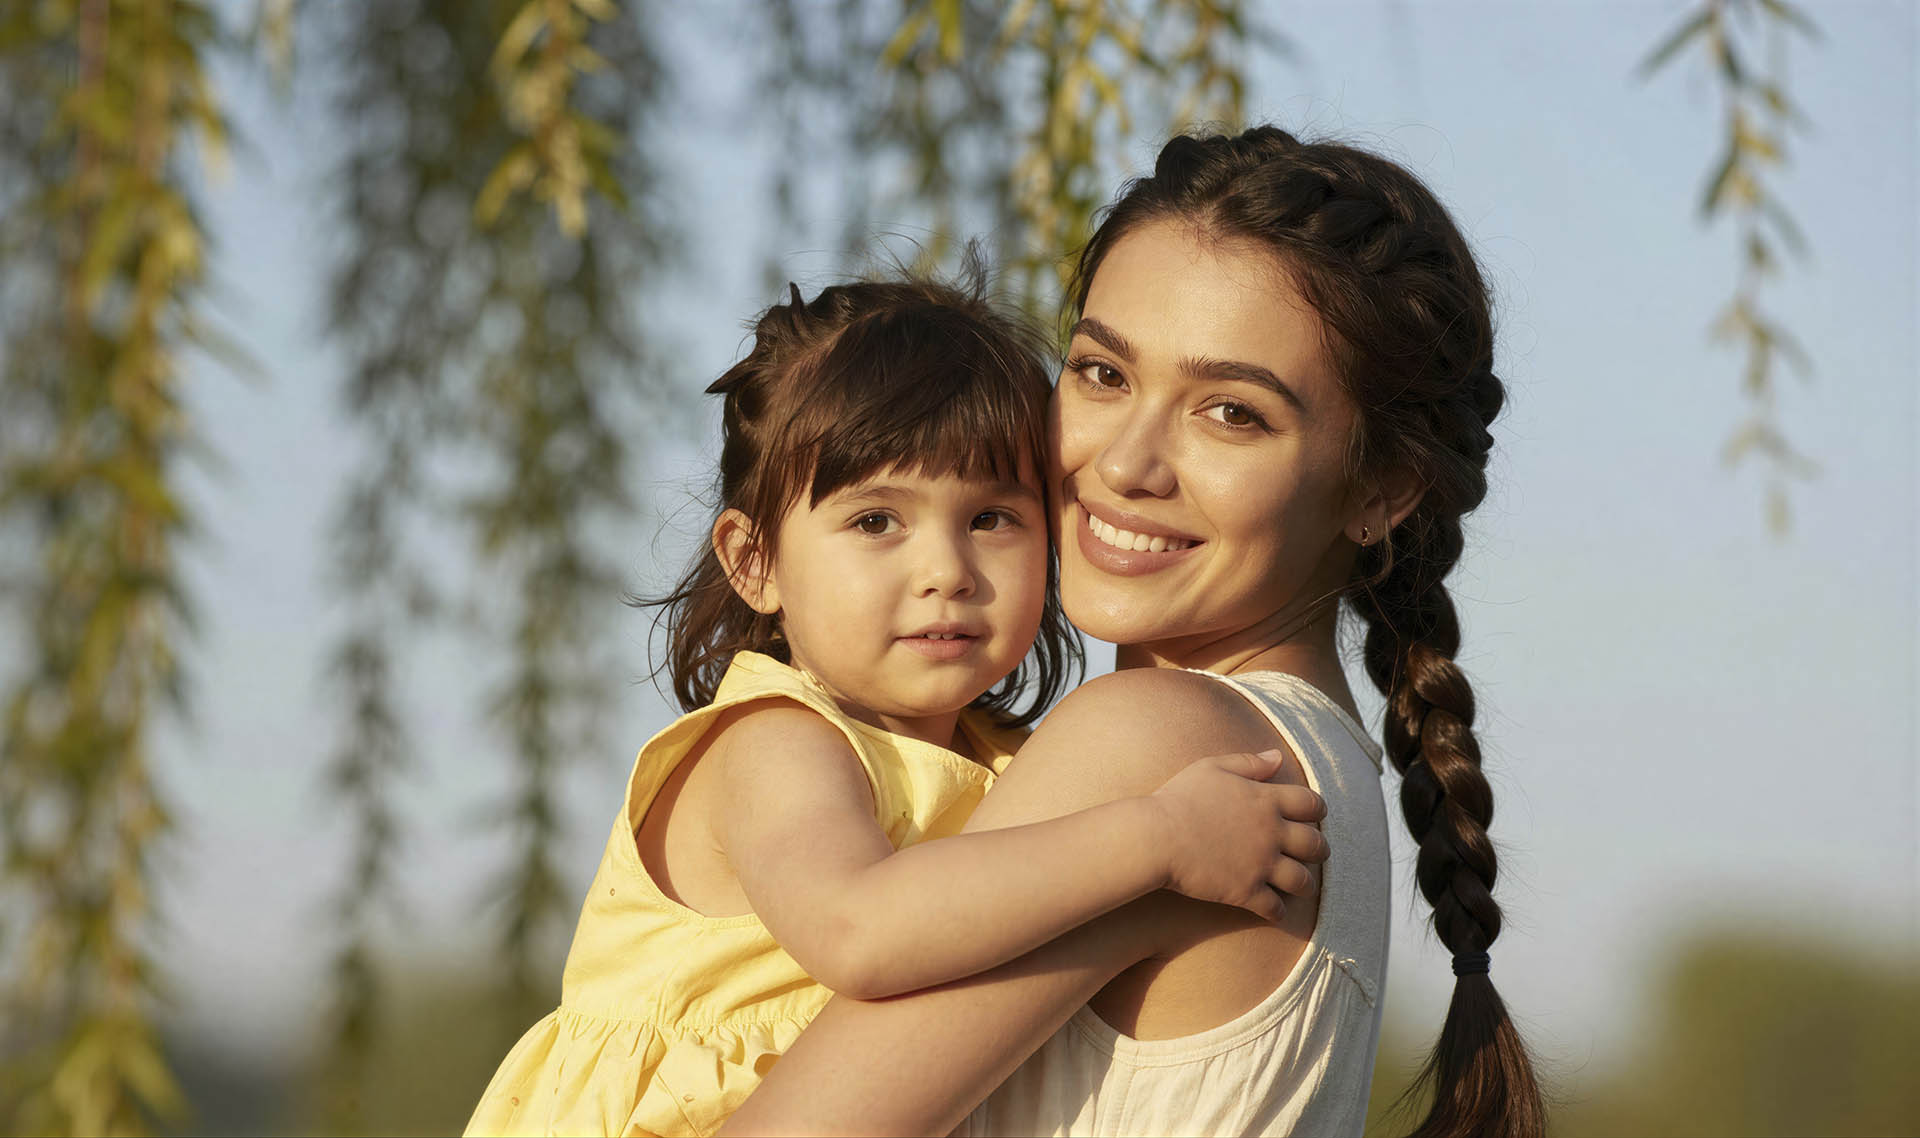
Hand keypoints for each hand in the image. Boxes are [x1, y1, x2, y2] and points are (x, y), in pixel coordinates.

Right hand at [1147, 749, 1328, 922]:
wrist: (1156, 837)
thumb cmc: (1179, 798)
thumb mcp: (1212, 768)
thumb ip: (1249, 763)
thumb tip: (1278, 756)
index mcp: (1266, 800)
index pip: (1311, 803)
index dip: (1318, 809)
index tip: (1316, 815)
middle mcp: (1271, 833)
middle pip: (1314, 844)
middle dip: (1320, 850)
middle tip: (1318, 853)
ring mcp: (1261, 865)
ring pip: (1301, 880)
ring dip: (1305, 884)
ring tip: (1301, 886)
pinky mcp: (1246, 892)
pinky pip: (1275, 908)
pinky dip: (1278, 911)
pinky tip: (1273, 909)